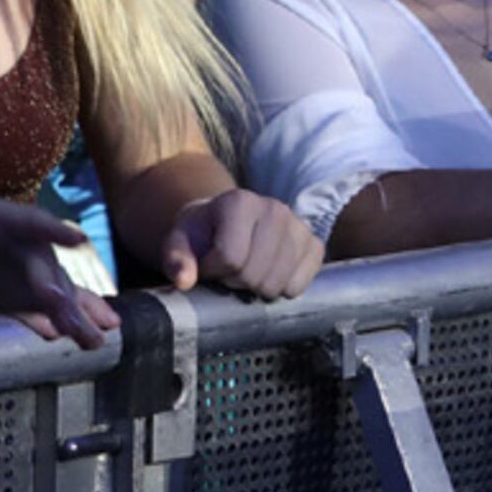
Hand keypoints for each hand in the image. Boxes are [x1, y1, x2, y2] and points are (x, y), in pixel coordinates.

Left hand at [0, 201, 125, 343]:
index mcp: (5, 220)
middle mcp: (30, 243)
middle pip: (47, 266)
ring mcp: (37, 271)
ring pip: (61, 292)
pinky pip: (59, 310)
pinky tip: (92, 339)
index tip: (79, 241)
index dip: (54, 231)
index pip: (31, 222)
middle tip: (59, 305)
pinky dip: (75, 322)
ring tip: (92, 339)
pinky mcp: (37, 297)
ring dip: (76, 315)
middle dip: (55, 287)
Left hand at [153, 187, 323, 297]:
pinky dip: (281, 289)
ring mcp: (299, 226)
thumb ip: (176, 258)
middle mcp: (274, 209)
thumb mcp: (180, 240)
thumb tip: (183, 280)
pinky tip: (268, 275)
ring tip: (246, 271)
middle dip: (235, 281)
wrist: (227, 222)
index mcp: (239, 202)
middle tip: (227, 270)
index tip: (208, 264)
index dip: (214, 270)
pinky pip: (299, 285)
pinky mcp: (314, 245)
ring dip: (256, 288)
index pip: (230, 257)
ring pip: (278, 283)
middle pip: (255, 273)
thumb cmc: (202, 233)